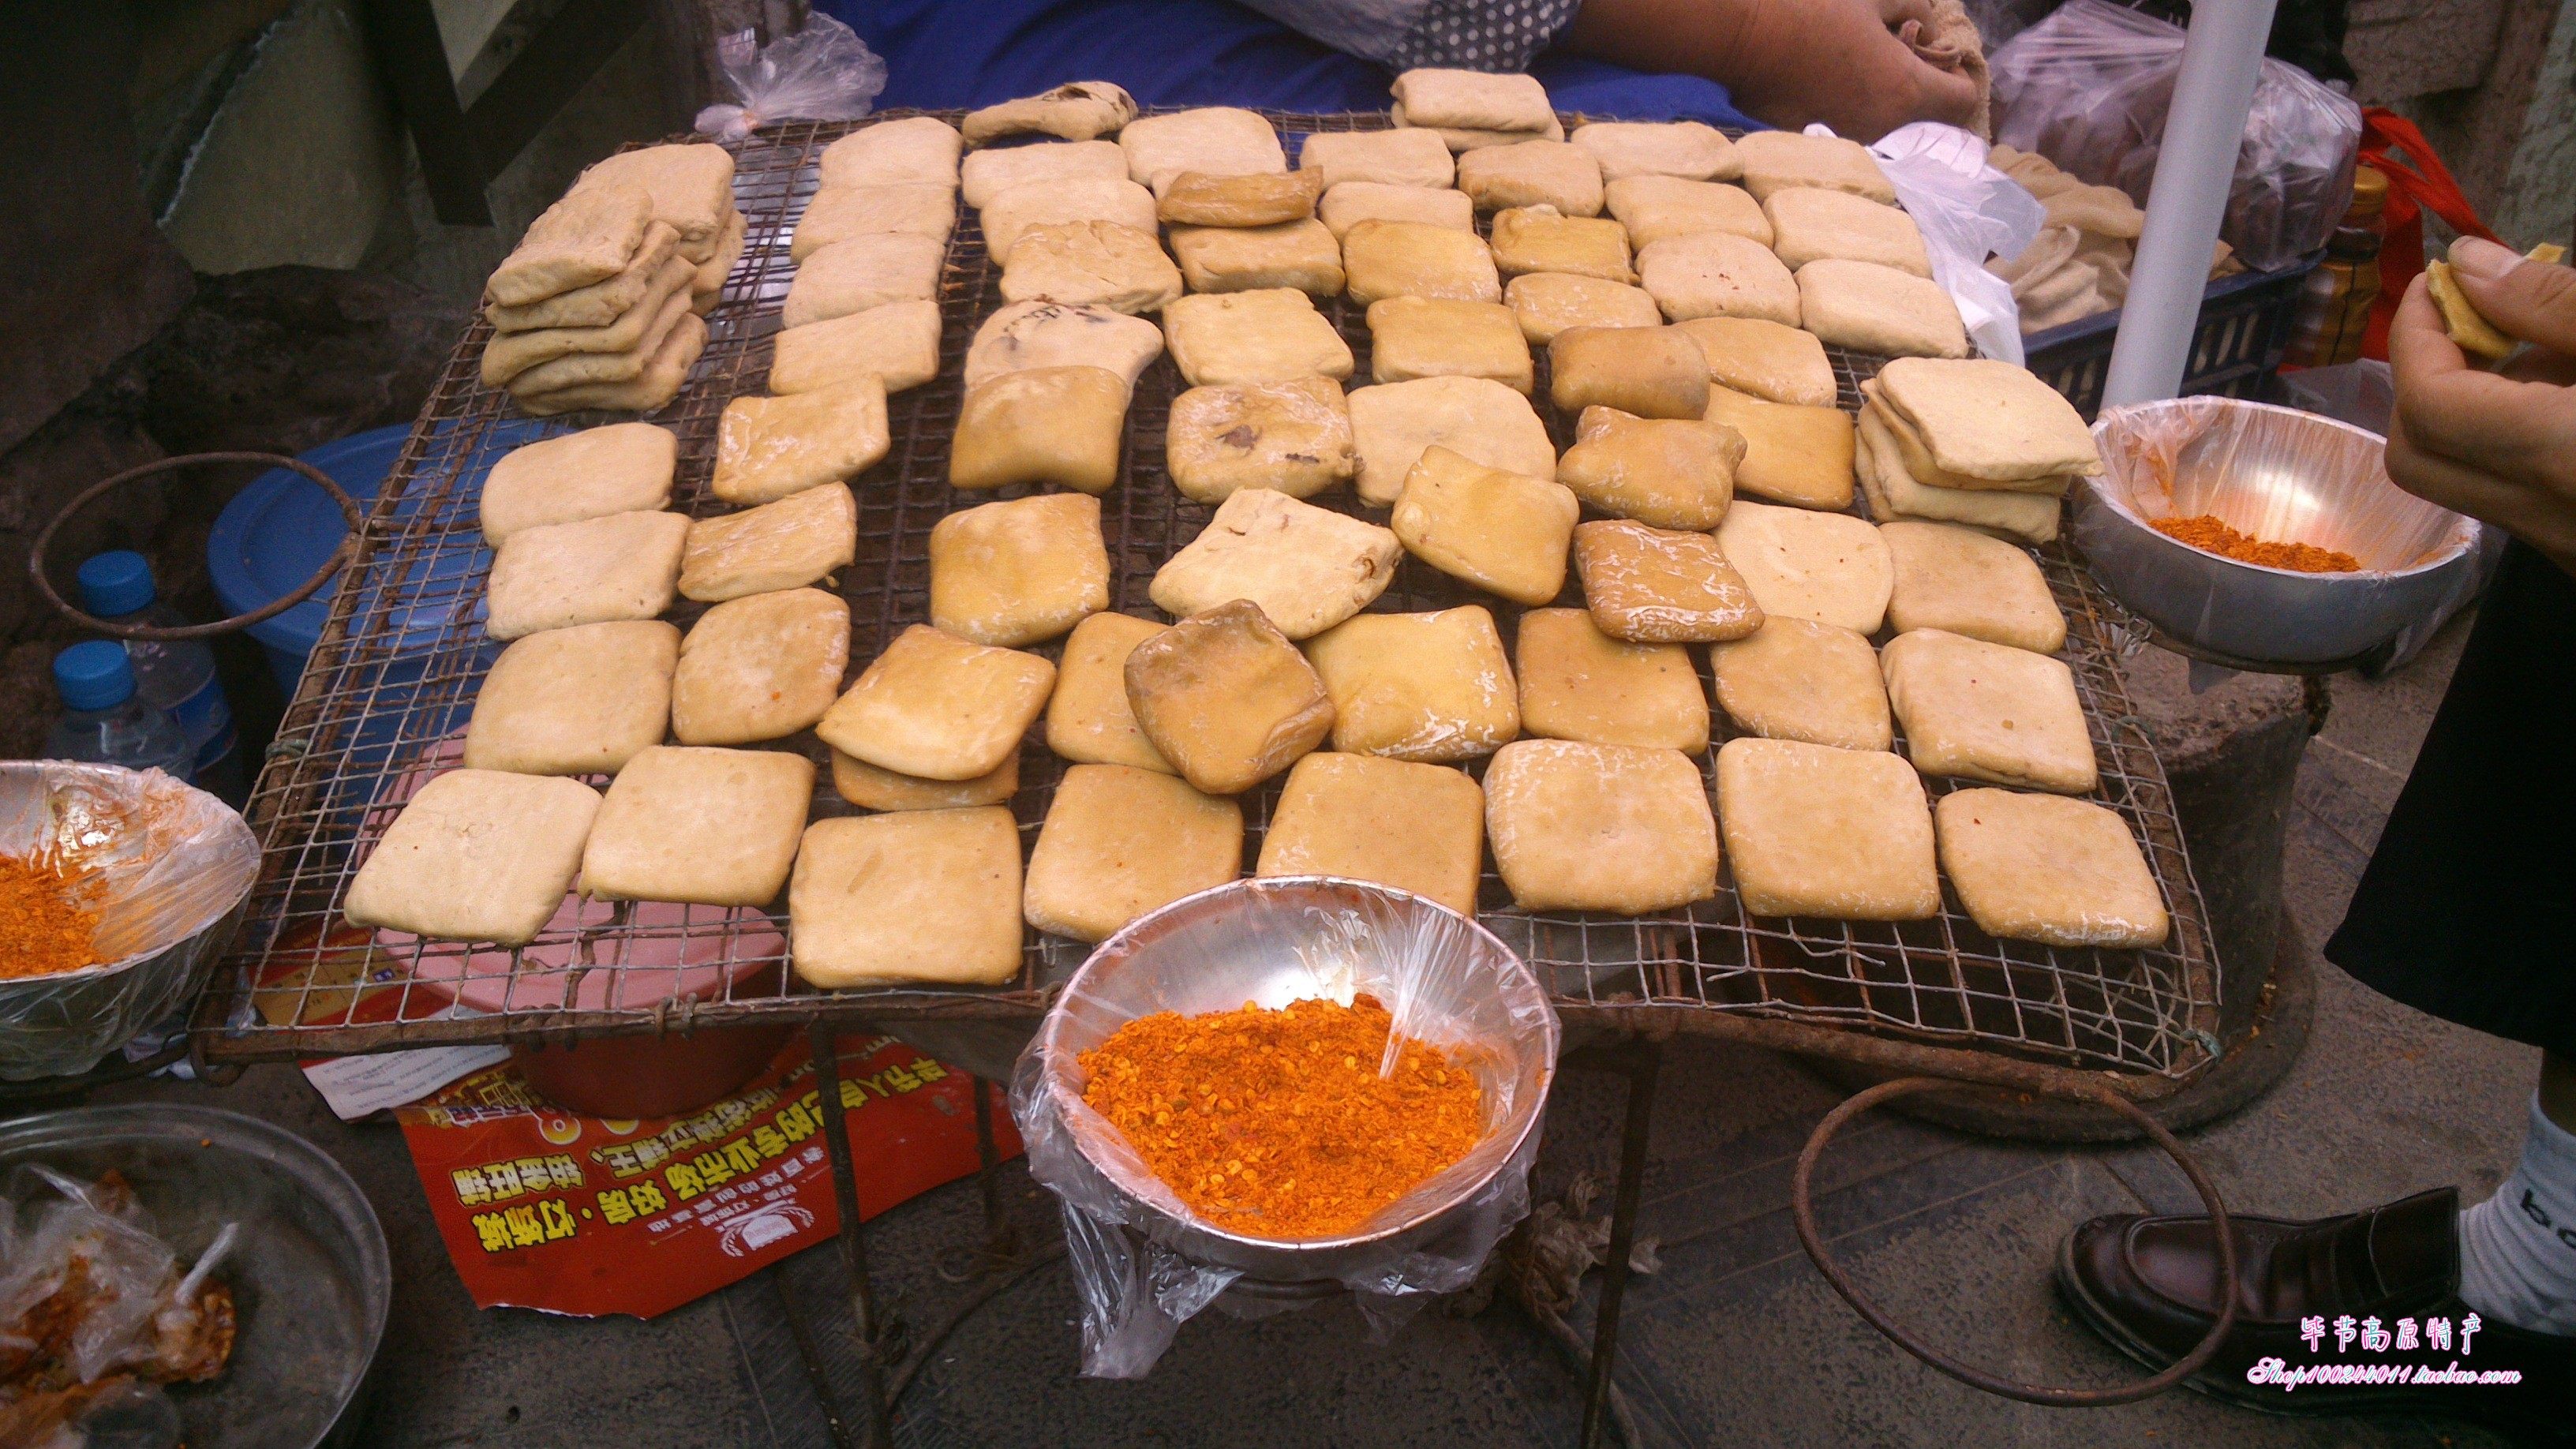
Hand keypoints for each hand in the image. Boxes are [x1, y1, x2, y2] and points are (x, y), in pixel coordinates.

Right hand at [1564, 0, 1980, 141]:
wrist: (1746, 38)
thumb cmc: (1815, 12)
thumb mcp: (1875, 0)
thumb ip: (1913, 13)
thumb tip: (1922, 27)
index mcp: (1907, 89)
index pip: (1963, 99)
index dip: (1960, 75)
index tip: (1940, 57)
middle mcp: (1885, 126)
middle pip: (1927, 119)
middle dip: (1921, 87)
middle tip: (1897, 54)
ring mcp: (1851, 139)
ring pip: (1890, 127)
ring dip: (1886, 100)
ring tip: (1860, 67)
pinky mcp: (1819, 142)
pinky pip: (1852, 129)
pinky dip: (1852, 109)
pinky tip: (1829, 83)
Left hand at [2386, 237, 2575, 576]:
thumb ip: (2556, 304)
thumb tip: (2472, 267)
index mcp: (2563, 458)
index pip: (2429, 403)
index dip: (2419, 333)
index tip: (2441, 281)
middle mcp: (2550, 520)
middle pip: (2416, 458)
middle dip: (2422, 380)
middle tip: (2471, 319)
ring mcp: (2563, 546)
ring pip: (2463, 481)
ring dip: (2469, 410)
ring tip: (2533, 348)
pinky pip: (2514, 496)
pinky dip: (2513, 440)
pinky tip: (2564, 394)